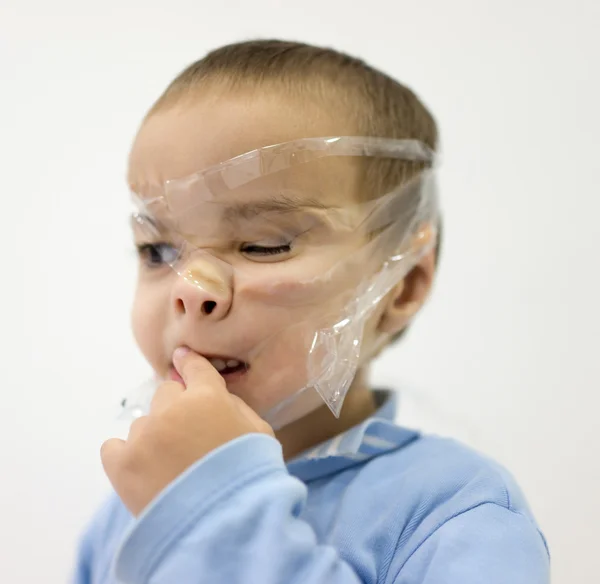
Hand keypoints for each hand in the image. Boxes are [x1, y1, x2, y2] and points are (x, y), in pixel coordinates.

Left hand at [101, 348, 274, 515]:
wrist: (221, 525)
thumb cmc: (248, 477)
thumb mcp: (260, 434)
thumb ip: (237, 406)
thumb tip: (218, 394)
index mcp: (207, 398)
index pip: (194, 368)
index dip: (189, 363)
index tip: (181, 358)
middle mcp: (171, 409)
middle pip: (166, 393)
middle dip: (177, 409)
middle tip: (189, 438)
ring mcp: (143, 436)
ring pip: (143, 422)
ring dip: (155, 435)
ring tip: (171, 466)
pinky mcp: (120, 465)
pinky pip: (113, 447)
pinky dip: (126, 455)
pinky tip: (143, 470)